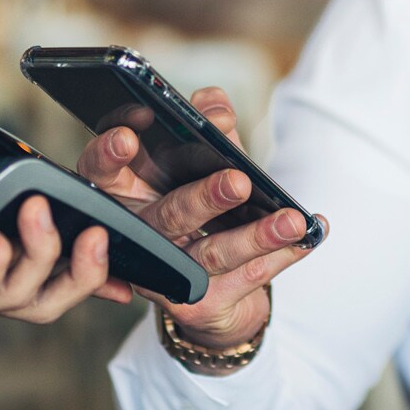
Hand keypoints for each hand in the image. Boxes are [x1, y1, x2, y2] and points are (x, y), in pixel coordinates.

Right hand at [75, 86, 321, 350]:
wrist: (215, 293)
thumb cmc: (203, 211)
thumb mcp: (206, 164)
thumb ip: (210, 131)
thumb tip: (214, 105)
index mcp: (127, 193)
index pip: (101, 172)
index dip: (108, 155)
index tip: (129, 137)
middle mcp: (141, 236)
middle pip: (168, 215)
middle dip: (203, 198)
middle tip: (238, 181)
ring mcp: (167, 275)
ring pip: (213, 252)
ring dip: (256, 235)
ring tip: (292, 219)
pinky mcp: (198, 304)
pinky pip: (246, 277)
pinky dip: (282, 255)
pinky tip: (308, 235)